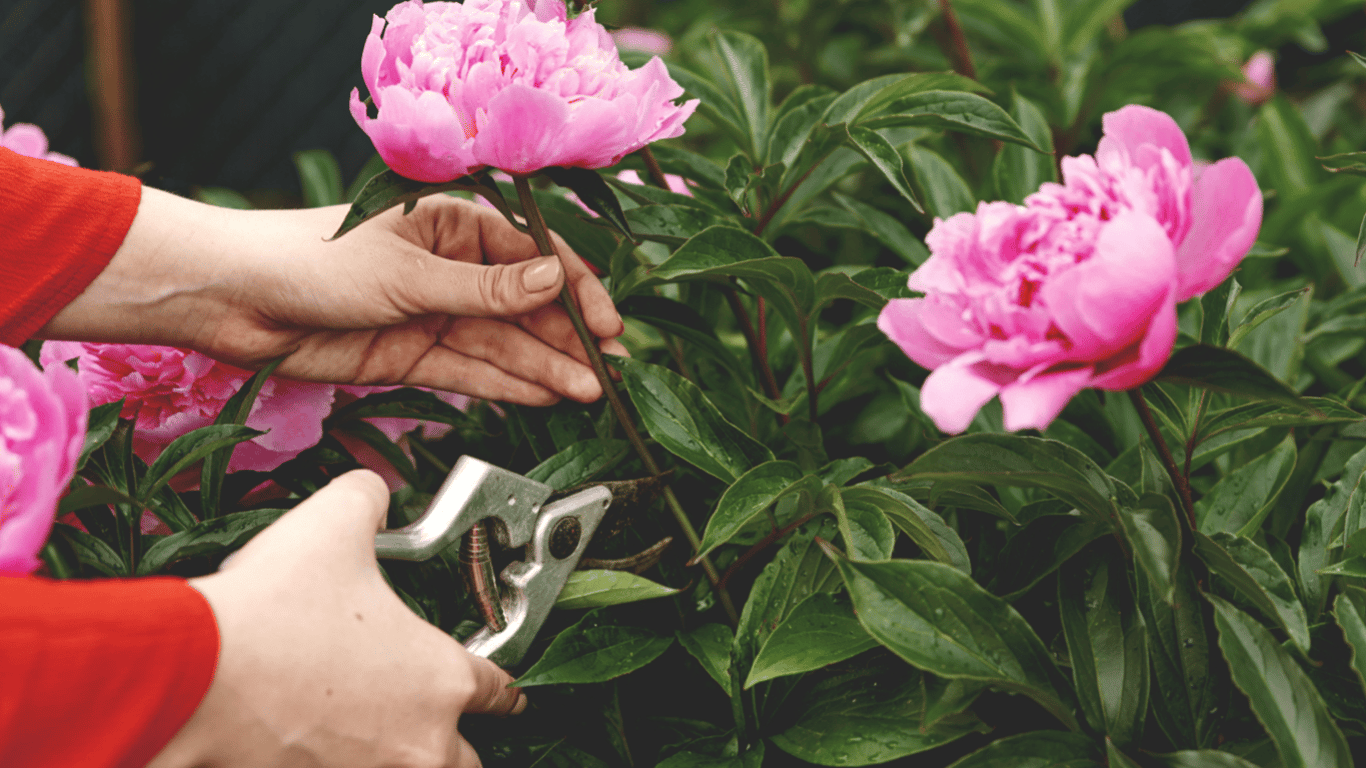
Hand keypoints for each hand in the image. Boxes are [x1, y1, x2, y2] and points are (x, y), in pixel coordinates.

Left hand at [39, 188, 626, 404]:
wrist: (236, 300)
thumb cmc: (313, 259)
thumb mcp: (408, 272)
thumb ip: (485, 288)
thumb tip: (555, 282)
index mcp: (453, 225)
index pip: (533, 258)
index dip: (576, 292)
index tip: (608, 326)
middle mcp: (450, 269)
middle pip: (525, 308)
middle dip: (568, 340)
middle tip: (609, 374)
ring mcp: (433, 314)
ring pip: (503, 345)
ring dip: (546, 369)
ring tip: (589, 394)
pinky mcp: (412, 356)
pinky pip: (472, 372)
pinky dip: (508, 386)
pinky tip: (545, 397)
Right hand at [150, 470, 521, 767]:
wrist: (192, 679)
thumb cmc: (269, 611)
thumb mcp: (333, 523)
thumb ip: (367, 499)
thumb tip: (372, 490)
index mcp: (440, 678)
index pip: (498, 690)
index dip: (503, 687)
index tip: (508, 694)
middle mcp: (418, 744)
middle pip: (465, 760)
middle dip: (454, 744)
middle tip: (432, 726)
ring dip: (403, 760)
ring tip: (375, 741)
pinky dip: (342, 766)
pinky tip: (314, 749)